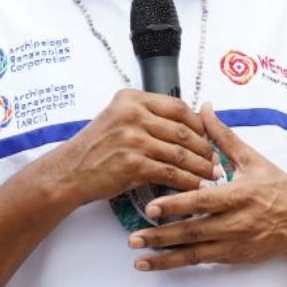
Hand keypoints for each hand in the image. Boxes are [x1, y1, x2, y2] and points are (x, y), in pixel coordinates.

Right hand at [42, 90, 220, 208]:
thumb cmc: (96, 148)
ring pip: (180, 153)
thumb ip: (149, 116)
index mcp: (131, 99)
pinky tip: (197, 187)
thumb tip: (192, 123)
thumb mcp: (118, 119)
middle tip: (217, 160)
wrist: (68, 172)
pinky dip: (188, 181)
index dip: (199, 124)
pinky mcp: (132, 164)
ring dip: (201, 166)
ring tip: (213, 175)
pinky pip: (171, 172)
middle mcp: (132, 114)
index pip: (178, 107)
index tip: (210, 137)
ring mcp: (132, 139)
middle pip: (183, 131)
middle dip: (205, 148)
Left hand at [131, 105, 286, 269]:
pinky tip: (160, 263)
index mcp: (240, 195)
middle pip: (194, 231)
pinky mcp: (235, 257)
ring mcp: (236, 243)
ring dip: (165, 257)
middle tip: (133, 237)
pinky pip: (204, 261)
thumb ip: (223, 137)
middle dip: (161, 236)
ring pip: (195, 253)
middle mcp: (237, 222)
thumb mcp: (254, 160)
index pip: (203, 200)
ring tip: (139, 259)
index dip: (176, 205)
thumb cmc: (280, 187)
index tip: (151, 207)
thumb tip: (204, 109)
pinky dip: (180, 262)